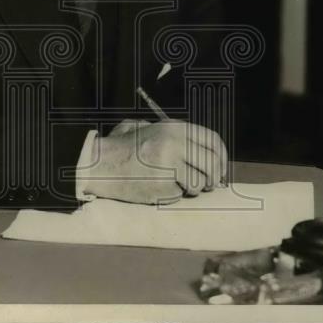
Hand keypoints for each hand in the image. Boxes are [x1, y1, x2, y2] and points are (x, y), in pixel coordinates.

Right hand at [81, 120, 227, 204]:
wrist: (100, 164)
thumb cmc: (124, 146)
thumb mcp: (150, 128)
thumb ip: (176, 136)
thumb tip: (206, 154)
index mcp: (175, 127)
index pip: (213, 140)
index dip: (221, 157)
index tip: (220, 169)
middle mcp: (176, 144)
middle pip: (211, 164)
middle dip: (213, 178)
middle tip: (208, 185)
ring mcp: (170, 165)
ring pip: (198, 183)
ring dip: (193, 189)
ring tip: (178, 185)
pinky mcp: (162, 185)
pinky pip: (180, 194)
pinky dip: (174, 195)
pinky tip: (158, 188)